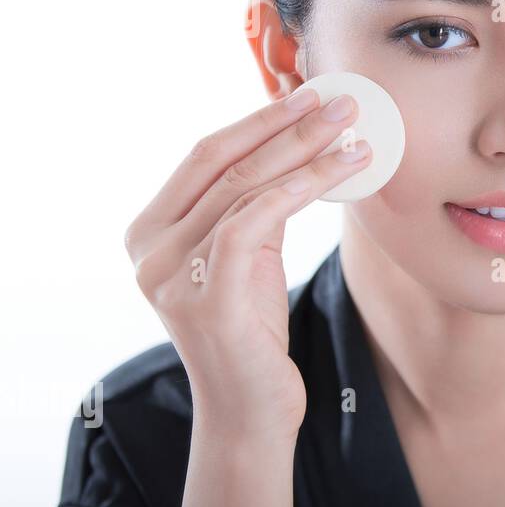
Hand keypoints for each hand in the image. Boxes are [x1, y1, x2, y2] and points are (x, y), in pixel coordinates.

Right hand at [123, 86, 371, 442]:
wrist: (250, 411)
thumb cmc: (254, 331)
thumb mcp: (246, 257)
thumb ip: (250, 208)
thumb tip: (296, 143)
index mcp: (151, 230)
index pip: (206, 155)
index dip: (259, 120)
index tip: (310, 95)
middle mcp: (149, 247)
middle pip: (224, 162)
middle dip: (287, 124)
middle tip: (342, 100)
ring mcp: (171, 273)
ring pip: (244, 187)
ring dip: (306, 152)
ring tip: (354, 133)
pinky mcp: (205, 297)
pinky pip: (254, 221)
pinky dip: (300, 189)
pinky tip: (339, 171)